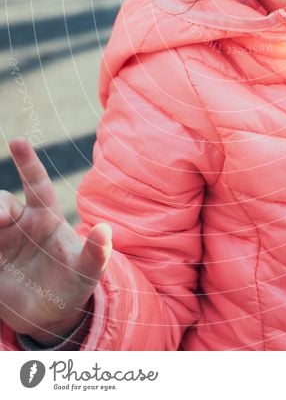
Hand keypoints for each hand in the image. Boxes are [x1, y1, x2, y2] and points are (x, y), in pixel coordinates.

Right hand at [0, 138, 111, 344]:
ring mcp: (2, 243)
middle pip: (2, 202)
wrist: (53, 315)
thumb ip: (96, 252)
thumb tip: (105, 230)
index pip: (36, 183)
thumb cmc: (74, 284)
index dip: (28, 161)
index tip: (16, 140)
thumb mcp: (88, 272)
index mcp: (46, 217)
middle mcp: (20, 224)